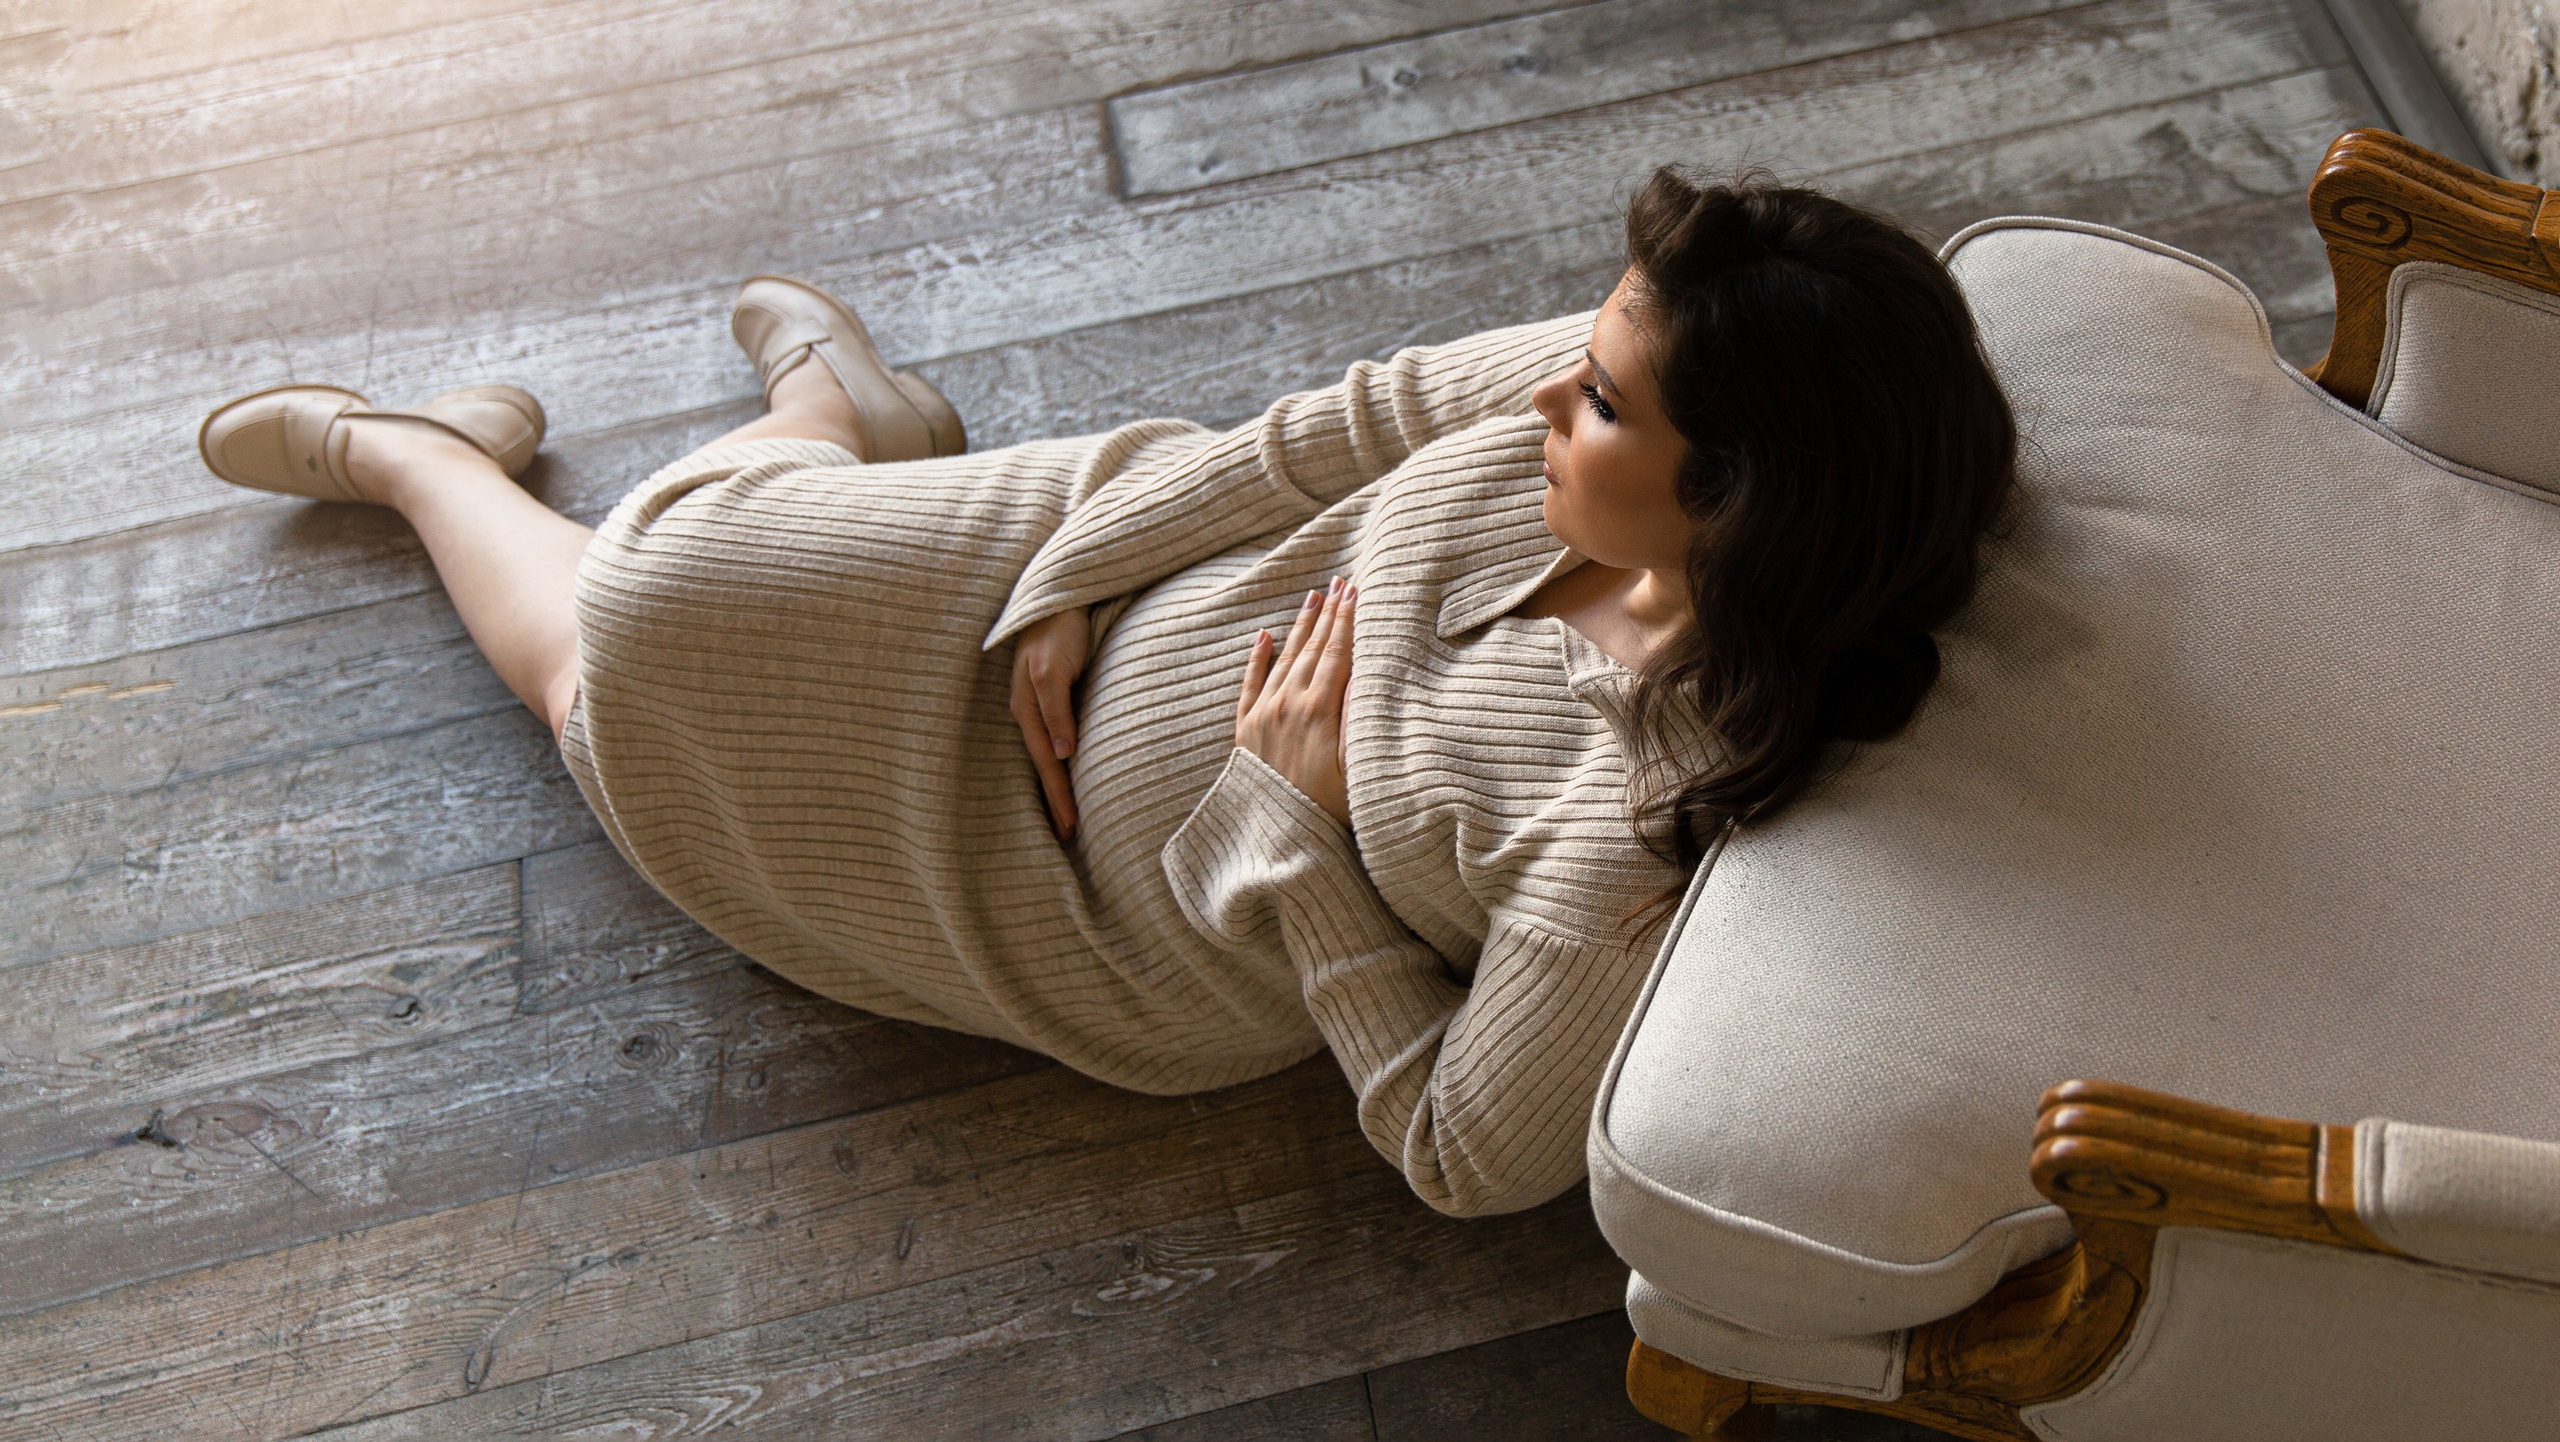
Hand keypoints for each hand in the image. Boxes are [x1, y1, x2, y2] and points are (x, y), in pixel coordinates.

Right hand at [1010, 607, 1091, 840]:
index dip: (1058, 795)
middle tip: (1068, 834)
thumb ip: (1056, 710)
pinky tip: (1066, 766)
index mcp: (1027, 708)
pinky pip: (1054, 734)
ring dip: (1056, 782)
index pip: (1046, 763)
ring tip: (1066, 810)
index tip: (1070, 827)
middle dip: (1054, 799)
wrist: (1061, 594)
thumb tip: (1062, 755)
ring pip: (1047, 751)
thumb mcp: (1052, 670)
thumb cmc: (1058, 628)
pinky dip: (1059, 758)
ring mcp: (1039, 701)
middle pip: (1044, 763)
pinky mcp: (1051, 692)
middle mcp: (1029, 709)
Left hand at [1236, 577, 1356, 824]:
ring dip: (1300, 626)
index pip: (1337, 653)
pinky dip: (1257, 658)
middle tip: (1339, 581)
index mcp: (1320, 710)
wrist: (1278, 841)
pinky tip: (1264, 636)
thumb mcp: (1357, 767)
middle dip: (1328, 613)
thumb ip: (1359, 719)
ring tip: (1313, 596)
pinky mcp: (1244, 730)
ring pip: (1284, 658)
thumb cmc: (1331, 811)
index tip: (1357, 591)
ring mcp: (1263, 715)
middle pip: (1313, 648)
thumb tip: (1364, 675)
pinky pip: (1250, 684)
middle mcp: (1288, 705)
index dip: (1348, 620)